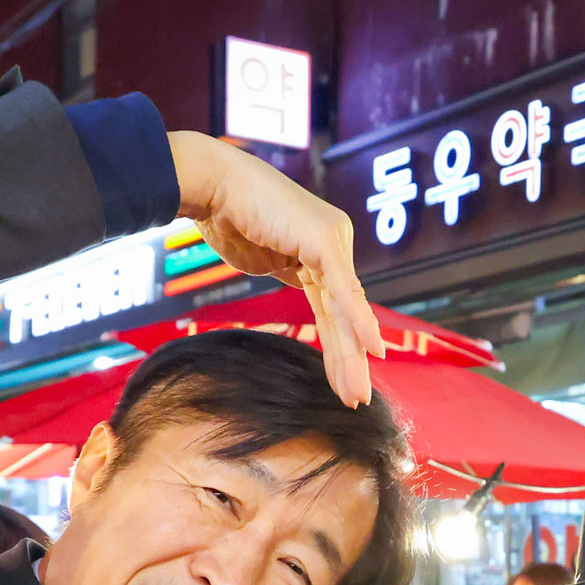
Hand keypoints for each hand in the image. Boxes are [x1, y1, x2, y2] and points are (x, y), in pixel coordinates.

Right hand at [167, 132, 382, 408]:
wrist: (213, 187)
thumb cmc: (228, 215)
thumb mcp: (265, 256)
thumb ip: (287, 271)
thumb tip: (290, 280)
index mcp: (323, 249)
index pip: (335, 308)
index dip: (340, 347)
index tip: (344, 382)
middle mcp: (334, 245)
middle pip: (344, 313)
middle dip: (349, 359)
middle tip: (356, 398)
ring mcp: (333, 241)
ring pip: (345, 309)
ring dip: (351, 354)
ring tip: (356, 392)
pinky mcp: (325, 242)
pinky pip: (343, 291)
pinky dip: (357, 322)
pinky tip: (371, 350)